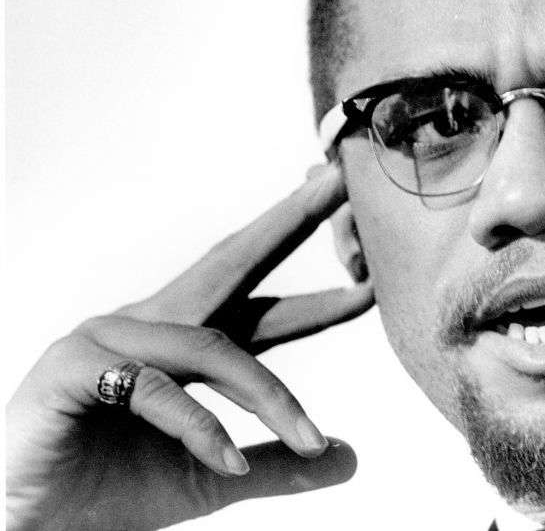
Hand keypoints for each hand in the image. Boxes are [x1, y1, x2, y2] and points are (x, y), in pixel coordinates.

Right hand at [6, 163, 373, 530]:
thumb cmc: (107, 492)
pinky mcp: (75, 367)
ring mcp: (110, 338)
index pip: (264, 308)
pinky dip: (200, 427)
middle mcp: (151, 325)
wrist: (30, 528)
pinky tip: (228, 462)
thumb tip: (348, 456)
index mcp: (183, 344)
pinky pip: (155, 388)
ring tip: (305, 438)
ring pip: (212, 346)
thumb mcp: (212, 477)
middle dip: (289, 222)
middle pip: (233, 263)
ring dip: (267, 393)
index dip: (321, 298)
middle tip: (339, 183)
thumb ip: (278, 464)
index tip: (374, 281)